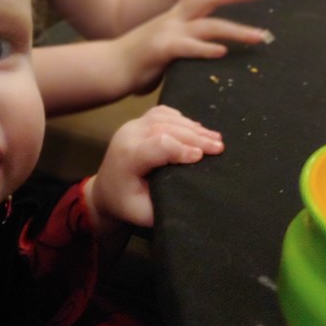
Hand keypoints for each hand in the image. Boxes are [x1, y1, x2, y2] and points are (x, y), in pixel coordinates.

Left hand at [86, 106, 222, 230]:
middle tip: (219, 147)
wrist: (106, 190)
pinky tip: (197, 129)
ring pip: (165, 117)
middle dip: (196, 137)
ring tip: (215, 138)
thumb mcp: (144, 213)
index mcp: (128, 157)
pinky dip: (182, 119)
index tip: (202, 158)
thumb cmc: (127, 204)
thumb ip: (167, 204)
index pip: (158, 144)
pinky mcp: (138, 122)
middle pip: (165, 128)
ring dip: (192, 127)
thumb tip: (195, 194)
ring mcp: (132, 125)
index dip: (182, 149)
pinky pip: (162, 113)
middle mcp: (128, 135)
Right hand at [114, 0, 270, 95]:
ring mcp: (168, 33)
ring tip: (259, 36)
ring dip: (235, 29)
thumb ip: (187, 37)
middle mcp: (173, 18)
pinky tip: (221, 52)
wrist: (109, 66)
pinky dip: (204, 49)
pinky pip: (187, 48)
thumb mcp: (167, 40)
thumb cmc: (140, 57)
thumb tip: (211, 42)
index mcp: (175, 14)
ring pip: (207, 25)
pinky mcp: (161, 51)